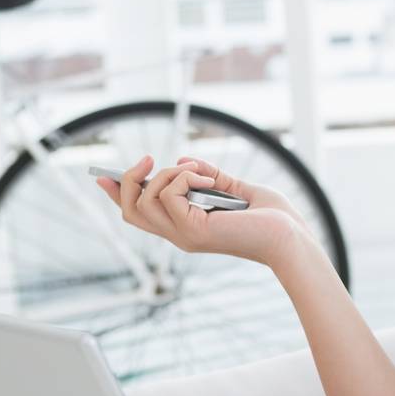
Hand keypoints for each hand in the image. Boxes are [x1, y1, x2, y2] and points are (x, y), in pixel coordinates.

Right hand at [94, 154, 304, 269]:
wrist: (291, 236)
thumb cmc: (272, 218)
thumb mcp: (236, 188)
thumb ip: (211, 176)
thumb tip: (186, 158)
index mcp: (185, 226)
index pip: (139, 214)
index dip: (118, 195)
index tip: (103, 177)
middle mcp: (178, 234)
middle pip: (130, 209)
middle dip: (129, 179)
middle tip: (150, 159)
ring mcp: (184, 234)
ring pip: (144, 199)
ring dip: (167, 173)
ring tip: (198, 170)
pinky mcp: (194, 229)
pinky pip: (168, 194)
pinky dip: (184, 176)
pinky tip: (207, 178)